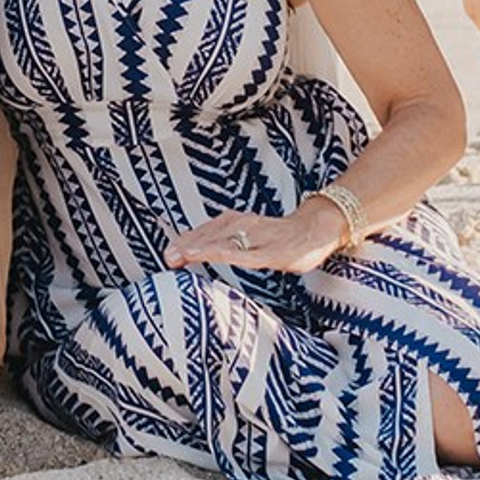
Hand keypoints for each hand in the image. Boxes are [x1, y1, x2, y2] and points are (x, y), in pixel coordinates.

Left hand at [165, 198, 347, 276]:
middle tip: (167, 257)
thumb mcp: (246, 236)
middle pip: (209, 236)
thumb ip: (223, 243)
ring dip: (202, 248)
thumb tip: (193, 252)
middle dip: (187, 246)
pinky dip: (228, 254)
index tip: (167, 253)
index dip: (184, 242)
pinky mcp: (271, 251)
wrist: (313, 229)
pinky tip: (215, 257)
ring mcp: (256, 237)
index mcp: (233, 221)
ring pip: (224, 242)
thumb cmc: (276, 235)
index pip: (203, 232)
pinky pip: (246, 253)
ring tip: (182, 255)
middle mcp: (241, 224)